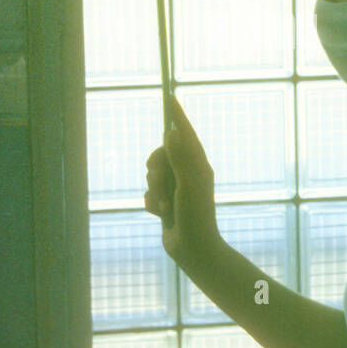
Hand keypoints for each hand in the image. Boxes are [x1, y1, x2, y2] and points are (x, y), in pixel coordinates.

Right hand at [144, 96, 219, 261]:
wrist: (193, 250)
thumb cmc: (196, 217)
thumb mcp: (189, 185)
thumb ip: (180, 158)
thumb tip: (173, 132)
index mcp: (198, 165)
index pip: (185, 134)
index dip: (177, 116)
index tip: (170, 97)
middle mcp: (188, 173)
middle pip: (161, 154)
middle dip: (155, 167)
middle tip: (159, 179)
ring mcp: (176, 188)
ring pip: (152, 175)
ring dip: (155, 191)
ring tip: (166, 206)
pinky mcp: (166, 202)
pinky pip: (148, 193)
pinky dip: (152, 203)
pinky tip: (162, 215)